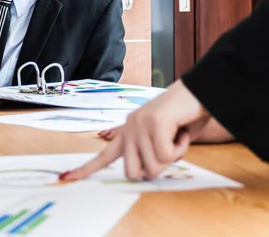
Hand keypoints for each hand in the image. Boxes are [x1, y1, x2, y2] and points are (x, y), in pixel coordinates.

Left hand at [62, 79, 211, 181]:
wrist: (201, 90)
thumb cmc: (185, 117)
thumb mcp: (163, 139)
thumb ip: (150, 154)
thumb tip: (144, 173)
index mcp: (127, 131)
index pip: (103, 156)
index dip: (86, 169)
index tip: (67, 178)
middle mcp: (128, 127)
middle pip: (132, 172)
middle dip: (155, 169)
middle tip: (168, 150)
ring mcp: (139, 125)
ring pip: (152, 167)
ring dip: (171, 157)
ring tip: (176, 136)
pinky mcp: (153, 123)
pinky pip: (166, 156)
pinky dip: (180, 149)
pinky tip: (181, 132)